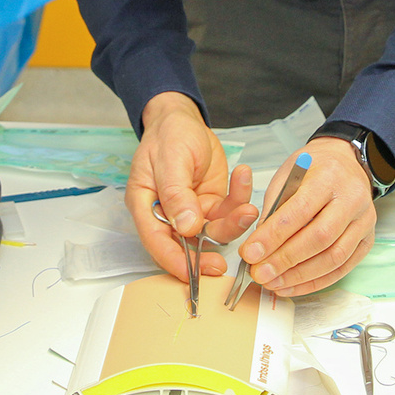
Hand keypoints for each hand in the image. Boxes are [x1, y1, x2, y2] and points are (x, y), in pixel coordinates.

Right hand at [127, 92, 258, 280]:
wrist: (183, 119)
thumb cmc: (169, 135)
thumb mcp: (170, 159)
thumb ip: (176, 193)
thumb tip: (186, 227)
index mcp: (146, 206)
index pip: (157, 242)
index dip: (175, 262)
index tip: (195, 275)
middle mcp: (169, 214)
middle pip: (186, 245)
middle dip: (208, 255)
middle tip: (224, 263)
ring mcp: (193, 210)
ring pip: (214, 230)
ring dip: (233, 223)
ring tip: (249, 208)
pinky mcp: (212, 203)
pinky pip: (229, 210)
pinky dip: (241, 198)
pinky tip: (243, 175)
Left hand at [236, 138, 374, 297]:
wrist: (347, 163)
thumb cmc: (313, 168)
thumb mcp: (287, 175)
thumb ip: (274, 208)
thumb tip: (259, 246)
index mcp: (329, 177)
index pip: (300, 211)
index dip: (273, 236)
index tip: (250, 253)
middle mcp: (352, 199)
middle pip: (319, 238)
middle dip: (285, 260)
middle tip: (259, 273)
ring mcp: (365, 221)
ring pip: (334, 258)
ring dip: (300, 276)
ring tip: (273, 283)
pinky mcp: (367, 239)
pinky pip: (343, 268)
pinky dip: (316, 282)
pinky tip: (292, 286)